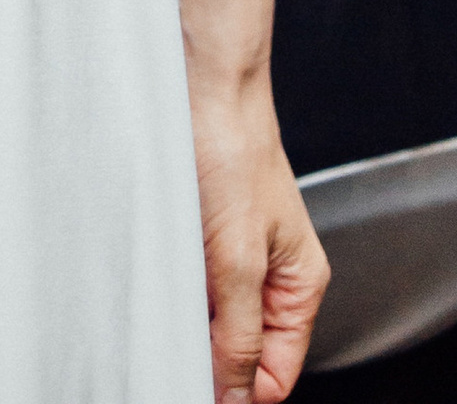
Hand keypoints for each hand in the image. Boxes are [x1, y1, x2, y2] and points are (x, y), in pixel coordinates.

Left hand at [193, 79, 327, 400]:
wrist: (200, 85)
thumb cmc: (232, 149)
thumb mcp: (238, 257)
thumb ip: (240, 334)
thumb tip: (237, 398)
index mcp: (299, 285)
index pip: (275, 375)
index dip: (239, 391)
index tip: (198, 386)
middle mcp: (271, 276)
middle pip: (241, 353)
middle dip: (207, 356)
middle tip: (174, 337)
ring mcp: (234, 258)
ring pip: (210, 323)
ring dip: (185, 320)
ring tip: (169, 292)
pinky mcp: (203, 239)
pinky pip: (189, 288)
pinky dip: (172, 290)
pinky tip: (157, 273)